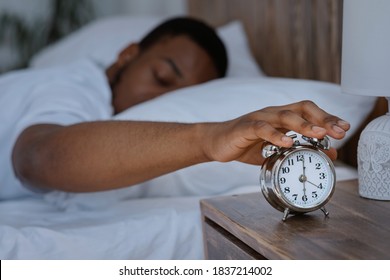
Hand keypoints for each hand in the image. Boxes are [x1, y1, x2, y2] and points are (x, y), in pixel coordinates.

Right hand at [202, 100, 349, 164]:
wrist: (216, 142)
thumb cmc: (246, 145)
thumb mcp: (275, 150)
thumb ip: (298, 150)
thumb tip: (328, 154)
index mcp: (281, 117)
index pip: (308, 111)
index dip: (327, 117)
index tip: (344, 128)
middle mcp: (272, 113)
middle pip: (301, 108)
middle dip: (322, 119)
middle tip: (338, 132)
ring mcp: (258, 118)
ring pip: (284, 116)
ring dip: (304, 125)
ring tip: (319, 134)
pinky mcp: (244, 127)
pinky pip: (262, 128)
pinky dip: (275, 136)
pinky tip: (286, 143)